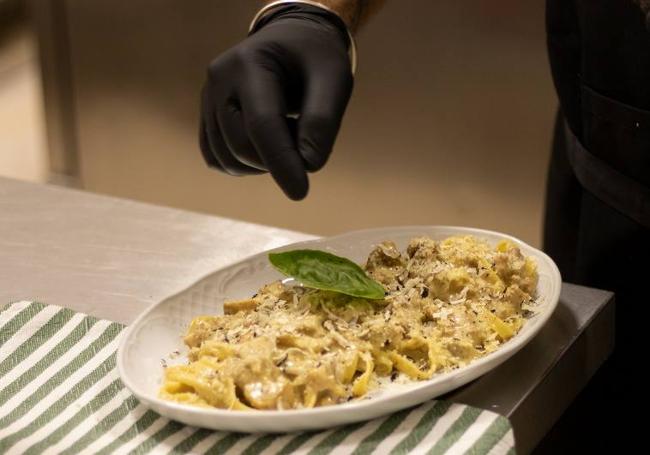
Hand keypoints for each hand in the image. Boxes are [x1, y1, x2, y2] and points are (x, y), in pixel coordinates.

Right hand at [200, 4, 353, 199]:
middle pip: (241, 145)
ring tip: (287, 132)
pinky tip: (268, 146)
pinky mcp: (207, 119)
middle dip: (277, 160)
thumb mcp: (334, 78)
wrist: (290, 41)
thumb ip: (323, 120)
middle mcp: (219, 81)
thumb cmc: (315, 59)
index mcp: (250, 63)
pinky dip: (246, 166)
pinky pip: (219, 160)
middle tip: (305, 138)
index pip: (261, 123)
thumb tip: (308, 165)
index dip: (281, 161)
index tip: (301, 192)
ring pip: (228, 159)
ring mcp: (207, 100)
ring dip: (263, 164)